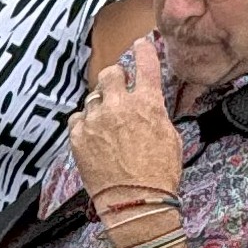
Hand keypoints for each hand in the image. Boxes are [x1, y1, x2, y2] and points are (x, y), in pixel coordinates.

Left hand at [68, 36, 182, 211]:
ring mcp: (96, 121)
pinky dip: (84, 123)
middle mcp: (118, 106)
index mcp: (147, 103)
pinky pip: (77, 118)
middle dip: (115, 78)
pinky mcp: (78, 137)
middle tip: (118, 89)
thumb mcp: (171, 138)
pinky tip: (93, 134)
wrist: (135, 203)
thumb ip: (156, 114)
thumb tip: (150, 108)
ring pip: (92, 97)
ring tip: (107, 124)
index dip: (143, 49)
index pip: (145, 62)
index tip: (140, 44)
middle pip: (110, 73)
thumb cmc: (158, 176)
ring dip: (100, 105)